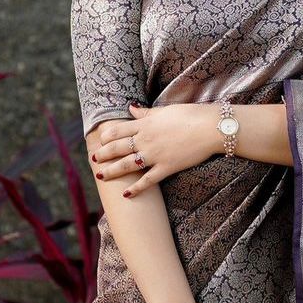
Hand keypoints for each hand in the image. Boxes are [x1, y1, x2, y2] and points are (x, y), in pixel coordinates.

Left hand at [90, 102, 219, 195]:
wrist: (210, 128)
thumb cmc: (190, 115)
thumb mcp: (165, 110)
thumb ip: (146, 112)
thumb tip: (132, 108)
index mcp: (145, 123)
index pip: (117, 130)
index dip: (106, 136)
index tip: (99, 141)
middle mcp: (145, 139)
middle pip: (117, 148)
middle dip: (103, 154)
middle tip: (93, 159)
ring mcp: (154, 154)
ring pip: (126, 165)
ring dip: (111, 171)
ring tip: (100, 177)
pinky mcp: (166, 167)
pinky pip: (147, 180)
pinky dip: (136, 189)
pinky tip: (125, 195)